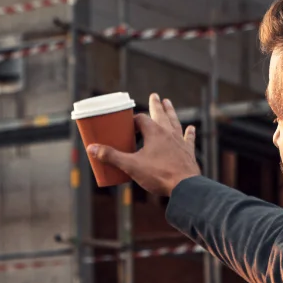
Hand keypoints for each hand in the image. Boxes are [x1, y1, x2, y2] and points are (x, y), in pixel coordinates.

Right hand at [87, 93, 201, 196]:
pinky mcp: (188, 152)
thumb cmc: (158, 175)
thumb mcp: (131, 166)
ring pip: (175, 122)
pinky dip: (189, 134)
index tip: (128, 124)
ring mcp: (180, 142)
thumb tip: (92, 149)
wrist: (185, 187)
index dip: (133, 120)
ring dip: (171, 112)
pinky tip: (191, 128)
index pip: (141, 119)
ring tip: (168, 102)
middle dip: (156, 105)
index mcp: (154, 132)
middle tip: (155, 95)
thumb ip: (112, 156)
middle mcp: (168, 133)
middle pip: (160, 114)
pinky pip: (189, 139)